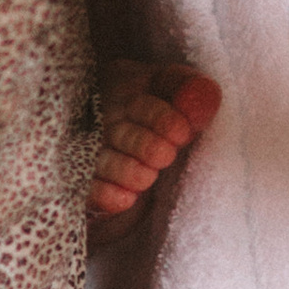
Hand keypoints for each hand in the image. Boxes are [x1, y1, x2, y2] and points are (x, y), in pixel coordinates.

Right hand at [87, 59, 220, 241]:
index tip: (182, 133)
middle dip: (144, 145)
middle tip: (166, 156)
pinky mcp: (81, 177)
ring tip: (147, 179)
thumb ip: (190, 88)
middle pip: (123, 132)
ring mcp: (88, 148)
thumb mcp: (169, 87)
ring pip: (104, 160)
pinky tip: (125, 200)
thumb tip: (208, 97)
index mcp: (126, 89)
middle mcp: (104, 118)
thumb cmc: (152, 104)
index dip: (161, 118)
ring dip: (125, 170)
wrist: (113, 130)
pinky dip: (105, 195)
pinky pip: (88, 187)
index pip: (142, 102)